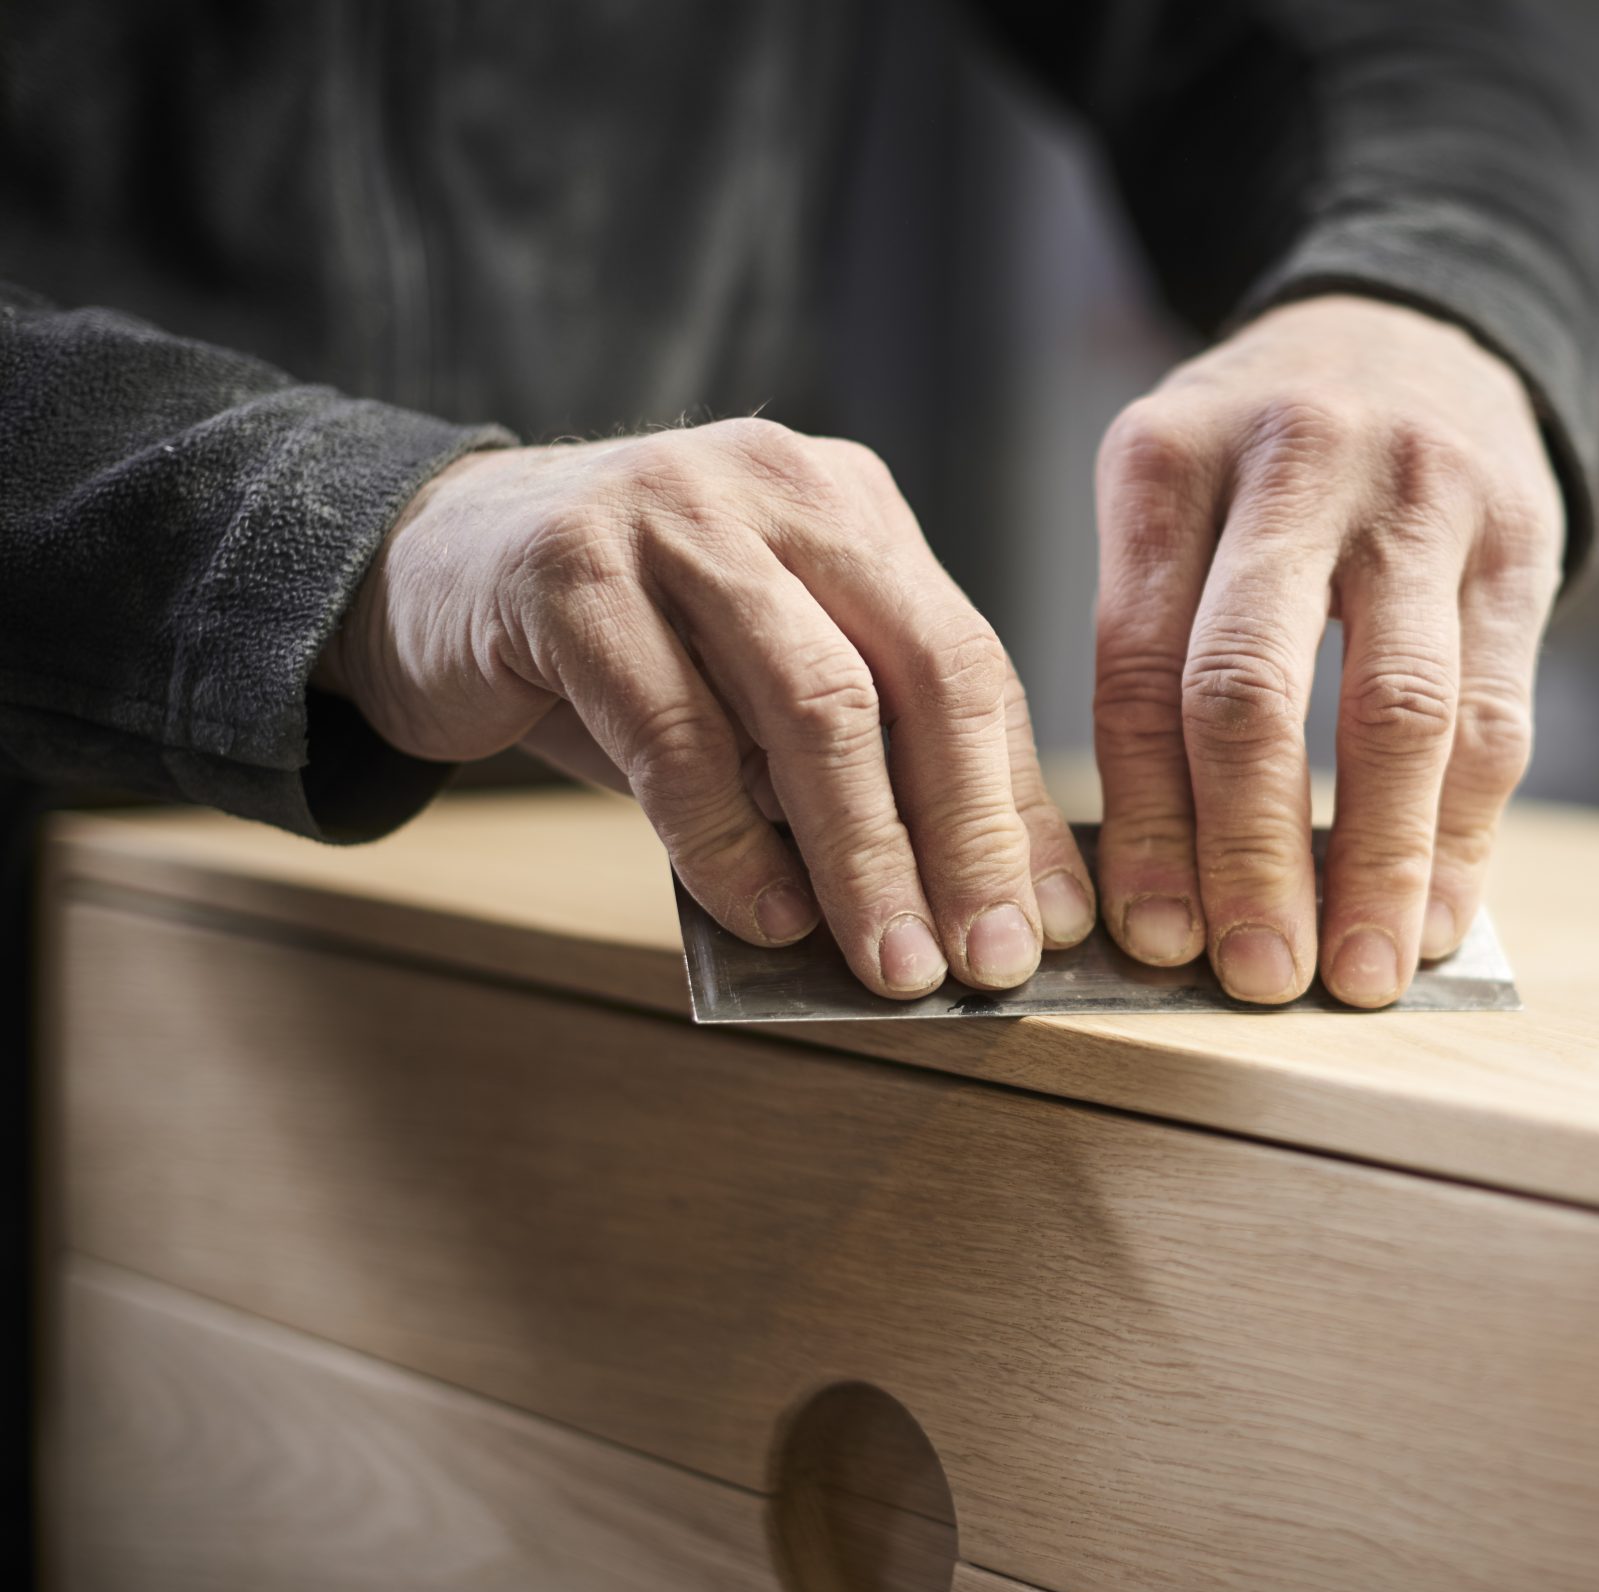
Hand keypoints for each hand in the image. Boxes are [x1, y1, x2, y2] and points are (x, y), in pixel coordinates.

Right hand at [321, 420, 1091, 997]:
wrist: (414, 574)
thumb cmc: (616, 656)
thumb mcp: (757, 693)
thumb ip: (855, 767)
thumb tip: (970, 910)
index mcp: (853, 507)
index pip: (972, 666)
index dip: (1016, 808)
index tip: (1047, 928)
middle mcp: (782, 486)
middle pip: (923, 675)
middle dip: (965, 837)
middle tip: (984, 963)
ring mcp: (676, 510)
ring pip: (817, 705)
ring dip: (864, 856)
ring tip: (889, 963)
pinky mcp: (570, 568)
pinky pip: (679, 732)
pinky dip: (729, 842)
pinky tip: (765, 917)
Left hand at [1092, 295, 1564, 1006]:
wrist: (1416, 325)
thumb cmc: (1266, 460)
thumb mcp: (1174, 495)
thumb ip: (1158, 646)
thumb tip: (1166, 874)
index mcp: (1168, 462)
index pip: (1139, 668)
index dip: (1147, 818)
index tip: (1152, 936)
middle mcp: (1292, 466)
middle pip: (1251, 690)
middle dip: (1249, 852)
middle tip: (1254, 973)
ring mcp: (1418, 497)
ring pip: (1395, 712)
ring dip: (1379, 863)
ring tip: (1360, 973)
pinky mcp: (1518, 540)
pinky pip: (1495, 711)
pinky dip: (1465, 831)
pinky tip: (1440, 915)